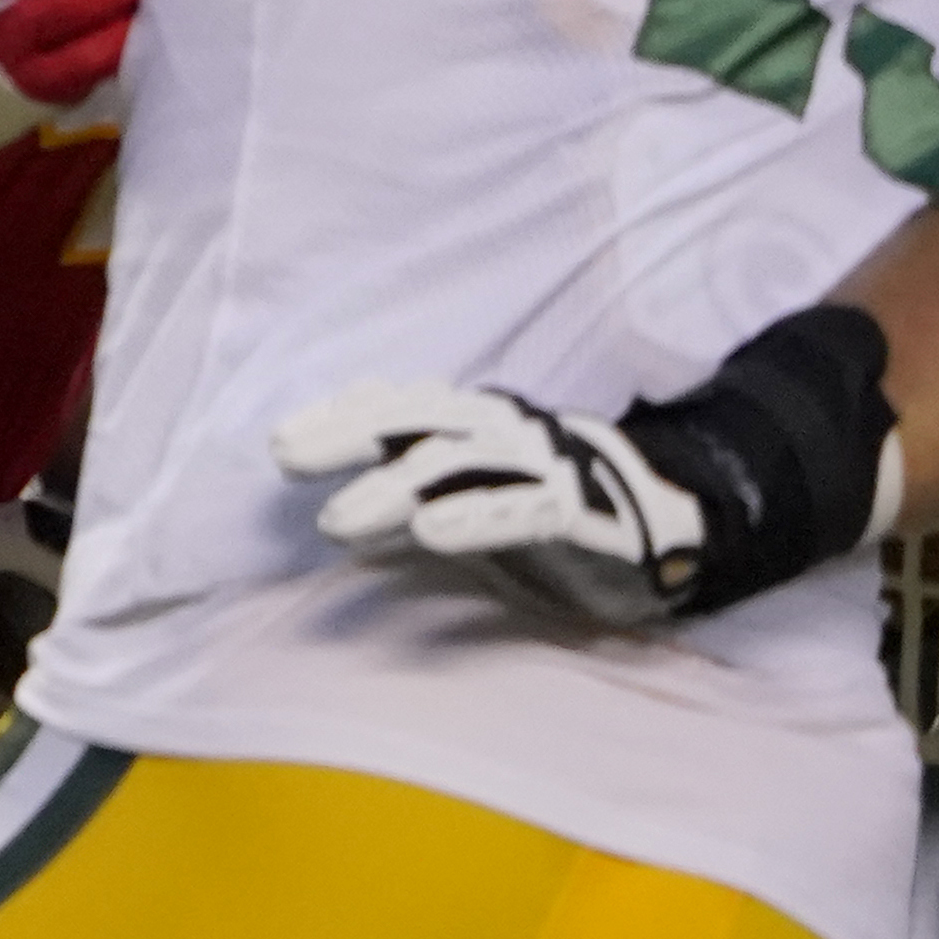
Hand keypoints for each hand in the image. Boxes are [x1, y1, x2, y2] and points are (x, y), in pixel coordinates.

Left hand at [269, 380, 712, 631]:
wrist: (659, 525)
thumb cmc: (541, 504)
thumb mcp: (466, 487)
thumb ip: (406, 476)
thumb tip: (333, 485)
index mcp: (471, 420)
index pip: (395, 406)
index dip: (336, 415)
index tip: (280, 440)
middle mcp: (500, 431)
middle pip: (414, 422)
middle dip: (346, 436)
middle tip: (286, 460)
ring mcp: (539, 467)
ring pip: (456, 466)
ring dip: (390, 489)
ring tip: (335, 522)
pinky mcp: (574, 513)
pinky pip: (519, 510)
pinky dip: (472, 518)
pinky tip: (429, 532)